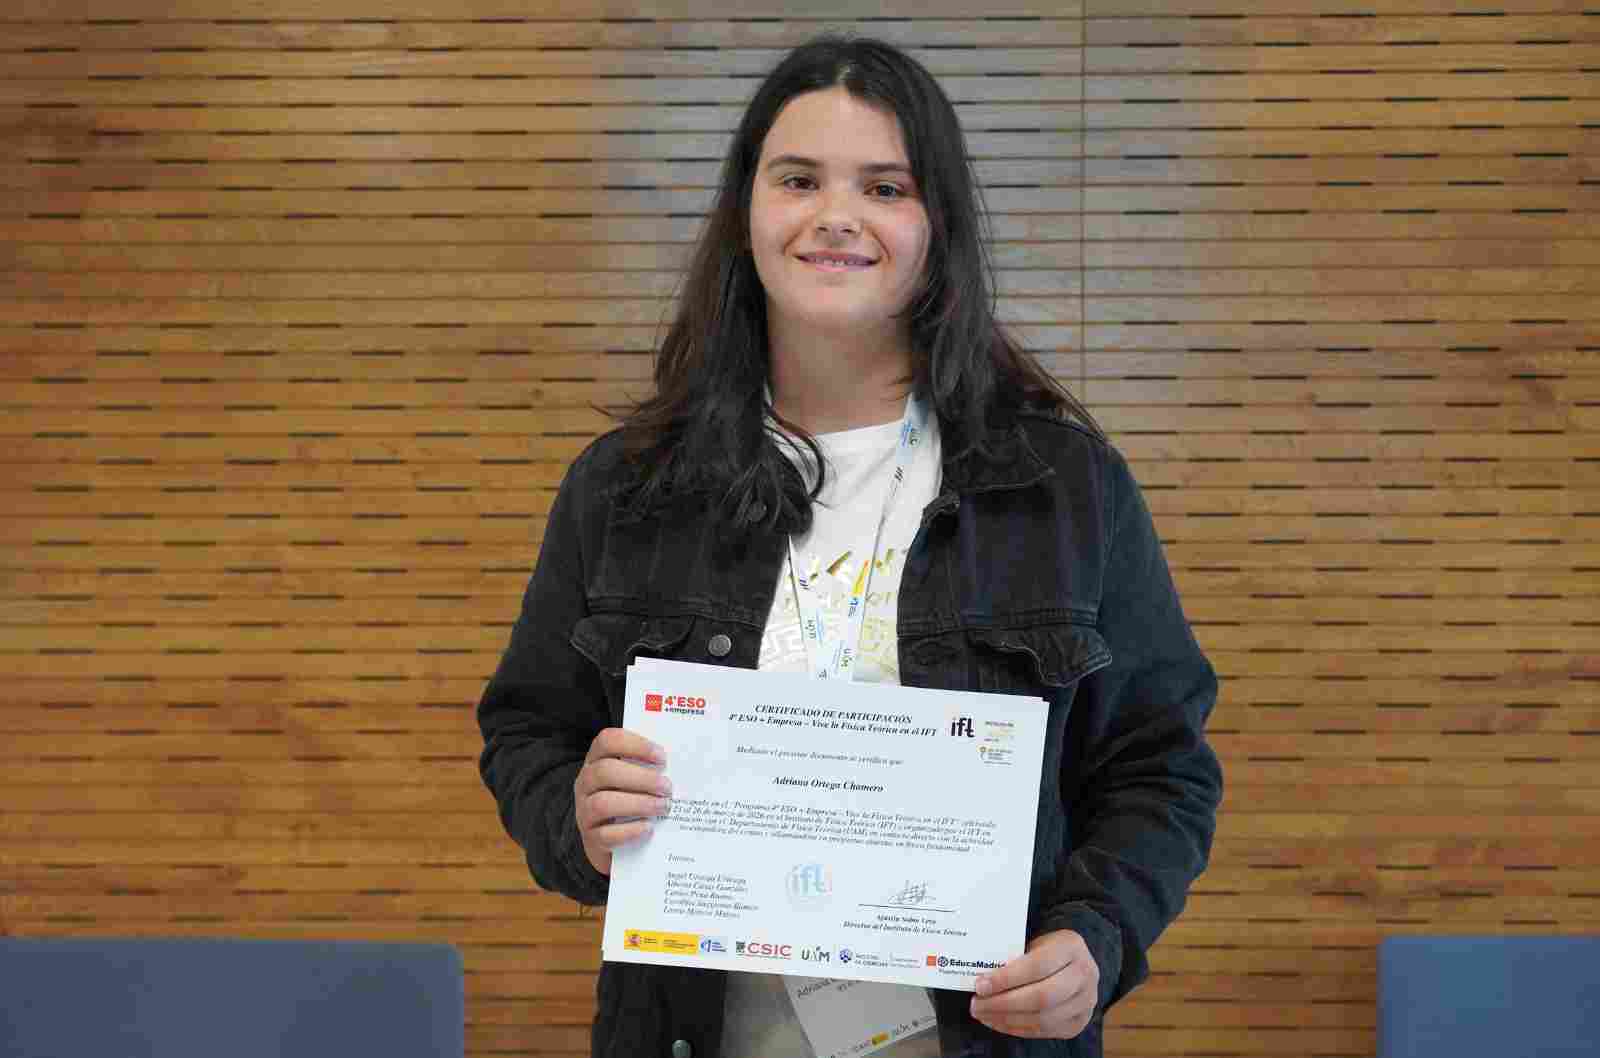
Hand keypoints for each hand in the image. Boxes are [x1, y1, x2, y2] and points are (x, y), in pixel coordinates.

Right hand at [573, 727, 670, 875]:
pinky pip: (605, 835)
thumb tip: (681, 762)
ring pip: (602, 803)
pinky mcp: (591, 838)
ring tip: (662, 807)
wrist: (618, 846)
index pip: (608, 740)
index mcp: (597, 760)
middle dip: (641, 778)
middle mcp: (585, 783)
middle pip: (605, 771)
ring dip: (638, 804)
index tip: (662, 757)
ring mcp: (584, 811)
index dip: (635, 745)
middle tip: (667, 787)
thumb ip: (651, 767)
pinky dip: (629, 831)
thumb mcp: (636, 779)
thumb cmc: (632, 800)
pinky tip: (648, 828)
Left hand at [968, 929, 1098, 1038]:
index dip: (1006, 979)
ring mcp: (1086, 1001)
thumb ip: (1015, 958)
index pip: (1036, 966)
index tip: (980, 985)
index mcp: (1071, 947)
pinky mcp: (1078, 1022)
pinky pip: (1045, 1031)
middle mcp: (1085, 975)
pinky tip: (998, 1022)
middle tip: (976, 1005)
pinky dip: (1017, 1029)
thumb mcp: (1035, 943)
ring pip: (1043, 1019)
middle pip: (1041, 997)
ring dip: (1007, 1020)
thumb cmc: (1047, 950)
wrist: (1076, 962)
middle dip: (1003, 1004)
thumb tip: (982, 979)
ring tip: (984, 1014)